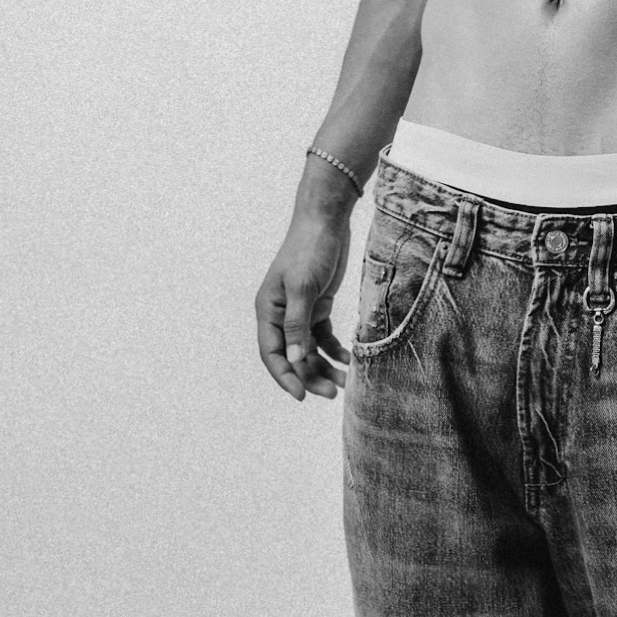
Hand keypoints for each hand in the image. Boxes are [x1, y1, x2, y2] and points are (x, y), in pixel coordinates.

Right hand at [255, 201, 352, 400]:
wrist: (326, 220)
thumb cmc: (310, 248)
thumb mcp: (303, 287)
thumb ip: (298, 324)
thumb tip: (295, 359)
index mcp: (268, 309)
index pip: (272, 353)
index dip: (286, 377)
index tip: (302, 396)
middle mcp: (280, 314)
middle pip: (293, 356)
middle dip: (310, 376)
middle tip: (333, 393)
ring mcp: (300, 311)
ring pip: (309, 350)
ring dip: (324, 367)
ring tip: (344, 382)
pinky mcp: (318, 306)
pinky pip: (323, 337)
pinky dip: (334, 350)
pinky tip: (348, 360)